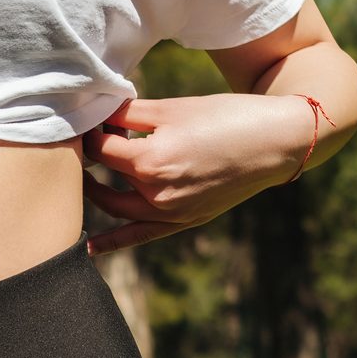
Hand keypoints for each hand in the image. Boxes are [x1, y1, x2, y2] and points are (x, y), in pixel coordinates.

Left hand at [79, 94, 316, 256]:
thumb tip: (96, 111)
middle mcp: (157, 193)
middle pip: (105, 178)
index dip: (91, 131)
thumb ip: (129, 112)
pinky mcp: (183, 221)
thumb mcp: (173, 107)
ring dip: (96, 194)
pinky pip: (140, 236)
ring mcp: (170, 213)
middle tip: (81, 144)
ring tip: (82, 179)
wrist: (274, 142)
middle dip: (88, 160)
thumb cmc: (226, 116)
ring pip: (117, 208)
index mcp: (151, 160)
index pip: (101, 147)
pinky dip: (113, 242)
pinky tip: (88, 249)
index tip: (89, 120)